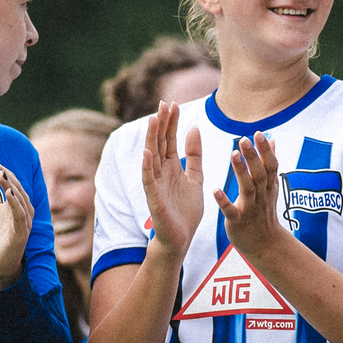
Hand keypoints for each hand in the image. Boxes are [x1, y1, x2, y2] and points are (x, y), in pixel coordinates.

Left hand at [0, 164, 33, 287]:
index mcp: (15, 204)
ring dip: (11, 185)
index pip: (9, 182)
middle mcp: (23, 210)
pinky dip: (16, 203)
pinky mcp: (22, 233)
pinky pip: (20, 215)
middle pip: (17, 186)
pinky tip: (8, 193)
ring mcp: (24, 221)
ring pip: (21, 198)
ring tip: (0, 173)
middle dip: (5, 173)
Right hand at [140, 101, 206, 257]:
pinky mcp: (154, 199)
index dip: (171, 122)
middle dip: (161, 124)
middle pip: (160, 143)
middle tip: (163, 103)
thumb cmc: (186, 211)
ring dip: (152, 139)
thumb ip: (194, 155)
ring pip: (152, 157)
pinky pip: (149, 181)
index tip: (173, 103)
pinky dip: (147, 167)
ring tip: (153, 120)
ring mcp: (156, 185)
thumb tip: (194, 128)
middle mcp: (161, 172)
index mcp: (172, 167)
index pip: (170, 139)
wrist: (181, 239)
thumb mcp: (195, 178)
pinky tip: (147, 153)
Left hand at [213, 132, 288, 263]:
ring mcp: (250, 209)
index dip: (265, 151)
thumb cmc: (264, 213)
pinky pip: (231, 211)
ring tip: (234, 154)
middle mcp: (261, 196)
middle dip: (253, 157)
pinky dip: (224, 201)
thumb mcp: (270, 188)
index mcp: (268, 187)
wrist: (265, 246)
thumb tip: (272, 140)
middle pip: (259, 174)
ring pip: (247, 188)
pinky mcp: (237, 222)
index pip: (270, 166)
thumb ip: (269, 164)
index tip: (259, 133)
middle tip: (244, 139)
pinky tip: (216, 190)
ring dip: (241, 172)